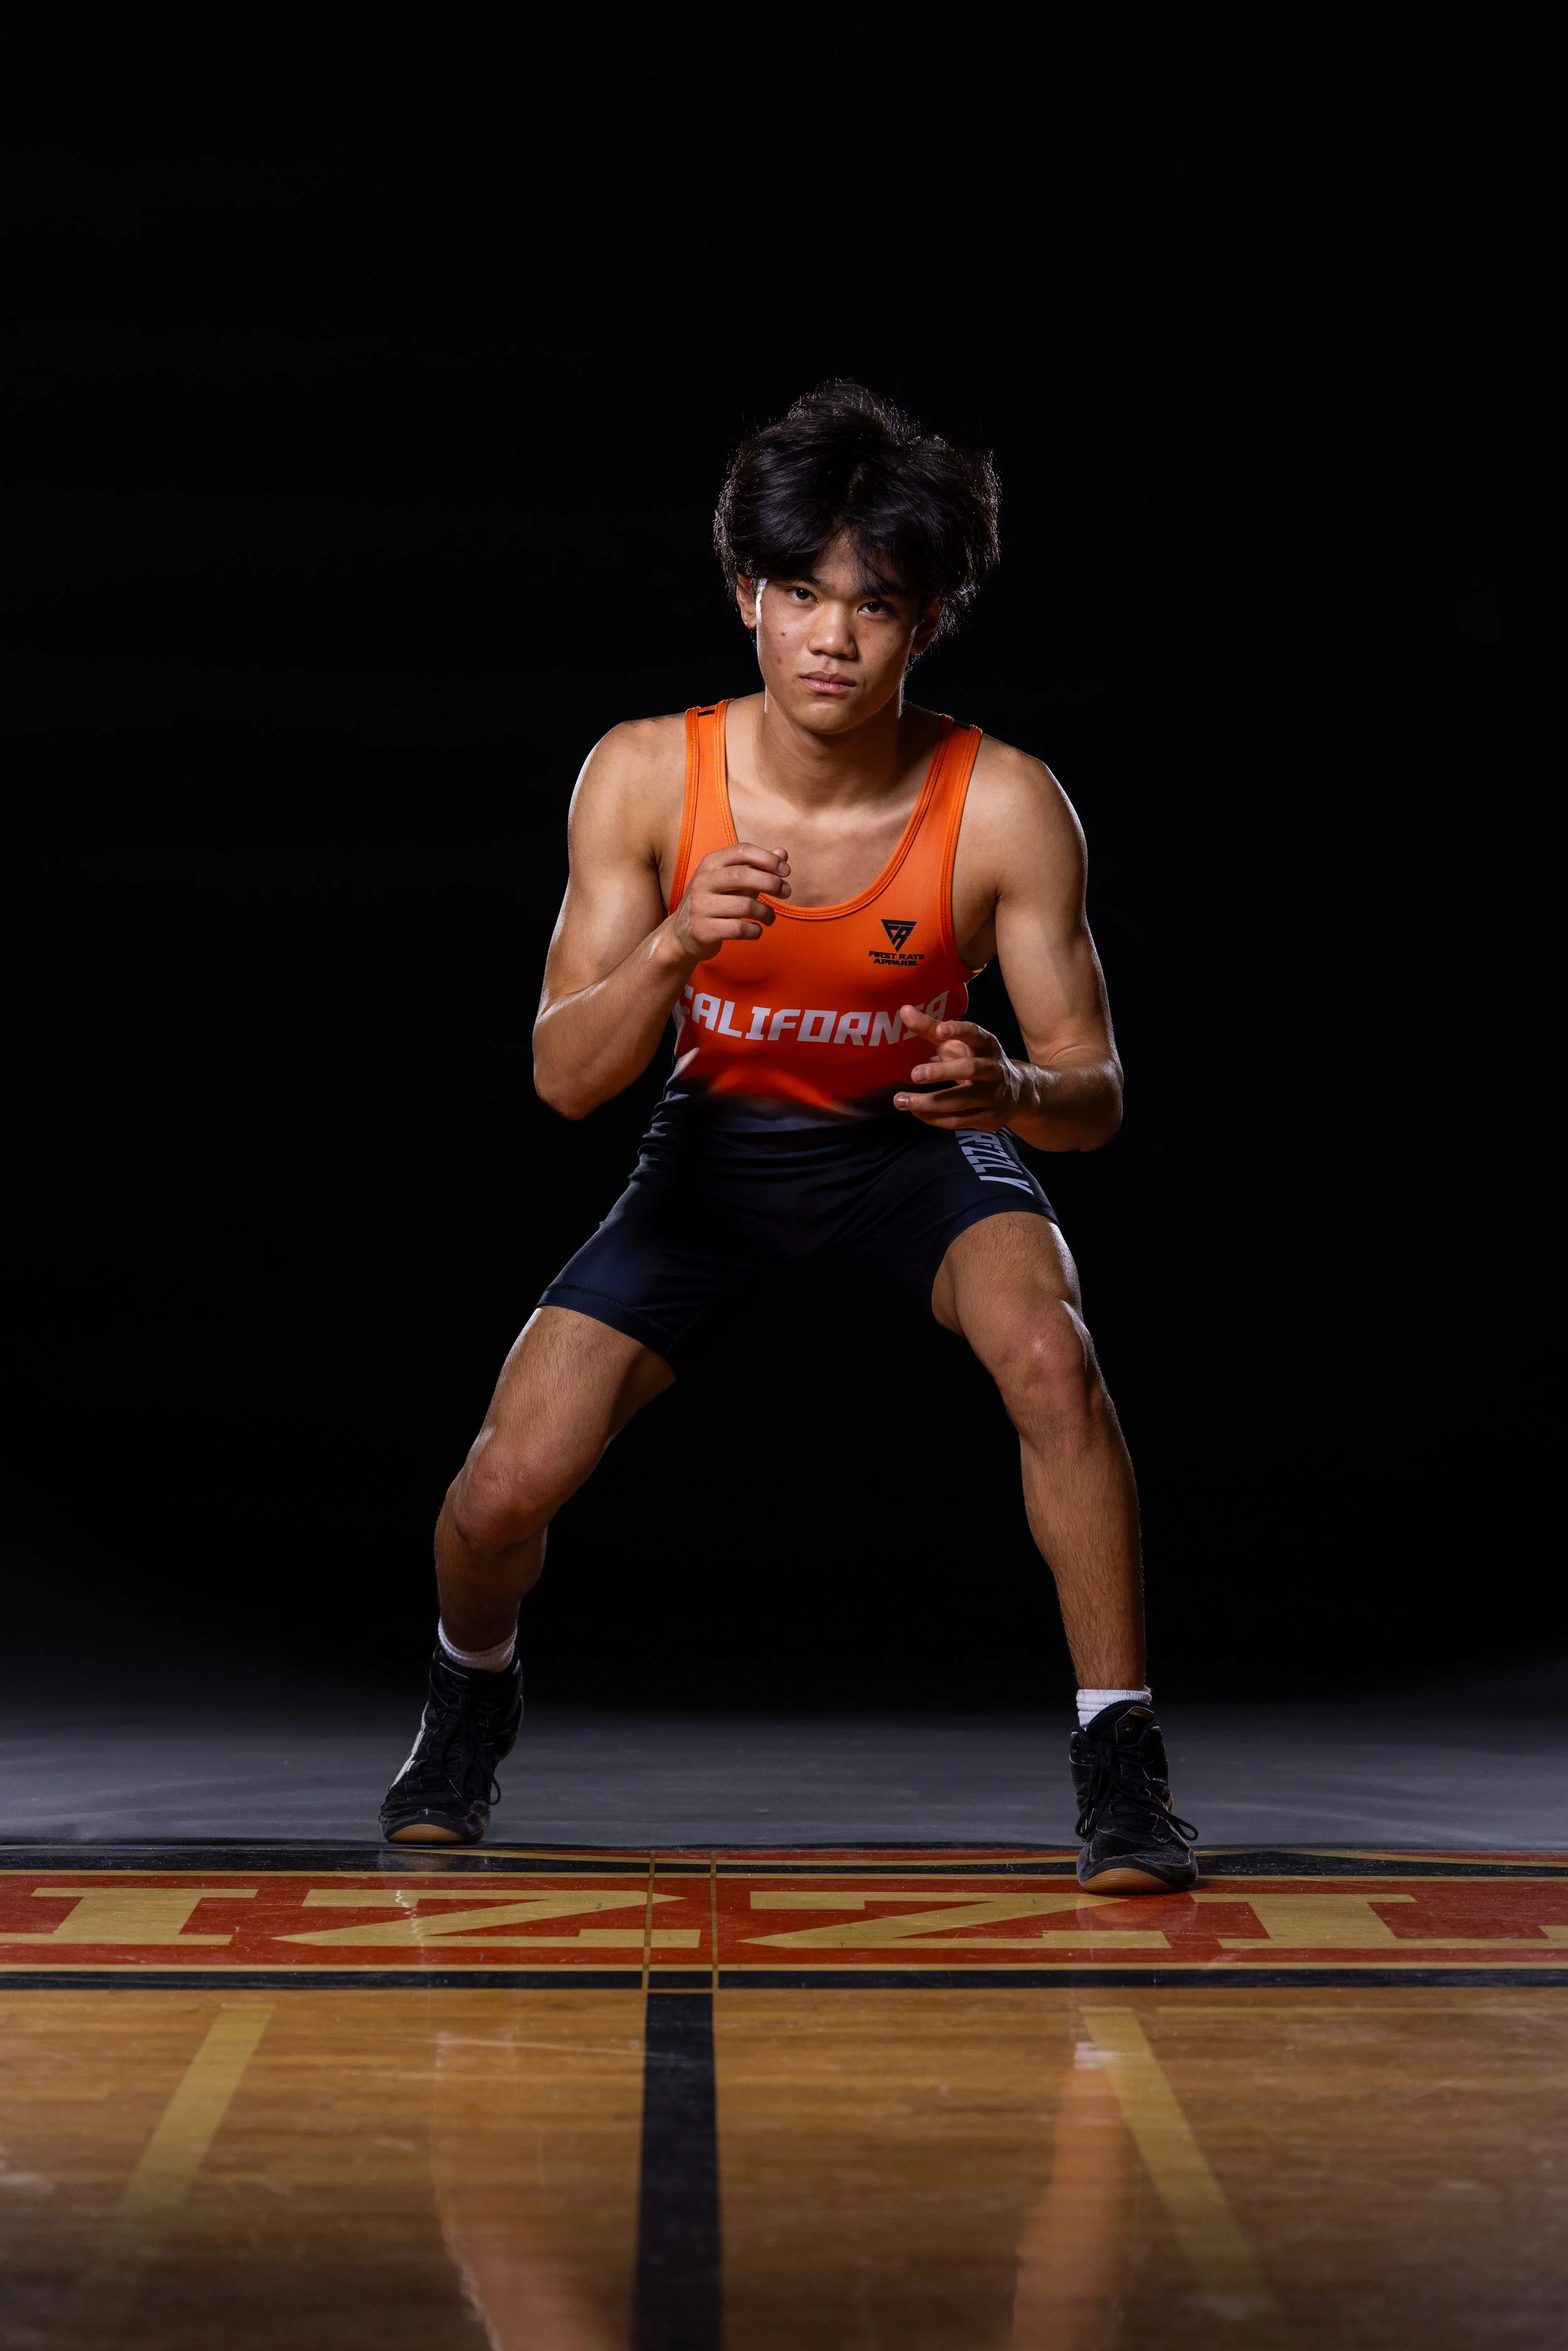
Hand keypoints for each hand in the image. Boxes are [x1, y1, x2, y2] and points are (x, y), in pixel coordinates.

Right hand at [669, 843, 790, 959]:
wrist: (681, 935)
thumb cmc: (714, 903)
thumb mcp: (731, 881)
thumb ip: (757, 867)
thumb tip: (783, 853)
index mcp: (710, 863)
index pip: (742, 850)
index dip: (768, 859)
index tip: (786, 871)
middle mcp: (702, 881)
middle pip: (743, 875)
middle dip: (771, 883)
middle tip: (786, 892)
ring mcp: (700, 906)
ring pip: (744, 905)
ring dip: (766, 912)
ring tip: (770, 917)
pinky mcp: (702, 930)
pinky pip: (739, 929)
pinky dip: (755, 931)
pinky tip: (756, 930)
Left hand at [892, 1004, 1021, 1128]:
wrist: (1015, 1092)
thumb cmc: (976, 1060)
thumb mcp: (958, 1043)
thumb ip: (931, 1029)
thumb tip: (904, 1010)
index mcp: (987, 1045)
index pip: (976, 1035)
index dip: (960, 1031)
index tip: (940, 1030)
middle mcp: (994, 1069)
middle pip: (970, 1070)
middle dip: (942, 1072)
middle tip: (914, 1074)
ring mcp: (994, 1096)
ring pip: (961, 1100)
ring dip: (929, 1102)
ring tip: (900, 1101)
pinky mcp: (989, 1118)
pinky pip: (959, 1120)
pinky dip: (935, 1118)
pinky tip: (916, 1112)